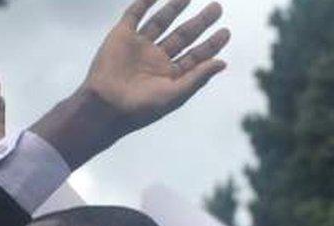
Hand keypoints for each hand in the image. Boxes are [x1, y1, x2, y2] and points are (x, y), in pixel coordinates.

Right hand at [32, 0, 229, 168]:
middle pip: (184, 36)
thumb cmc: (143, 108)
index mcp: (172, 75)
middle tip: (217, 7)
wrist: (107, 105)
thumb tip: (222, 63)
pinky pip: (134, 15)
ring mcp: (140, 46)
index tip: (226, 31)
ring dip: (175, 8)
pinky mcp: (121, 37)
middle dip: (200, 22)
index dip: (211, 43)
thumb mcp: (176, 93)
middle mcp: (157, 59)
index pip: (197, 55)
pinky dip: (144, 3)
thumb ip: (199, 76)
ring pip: (162, 22)